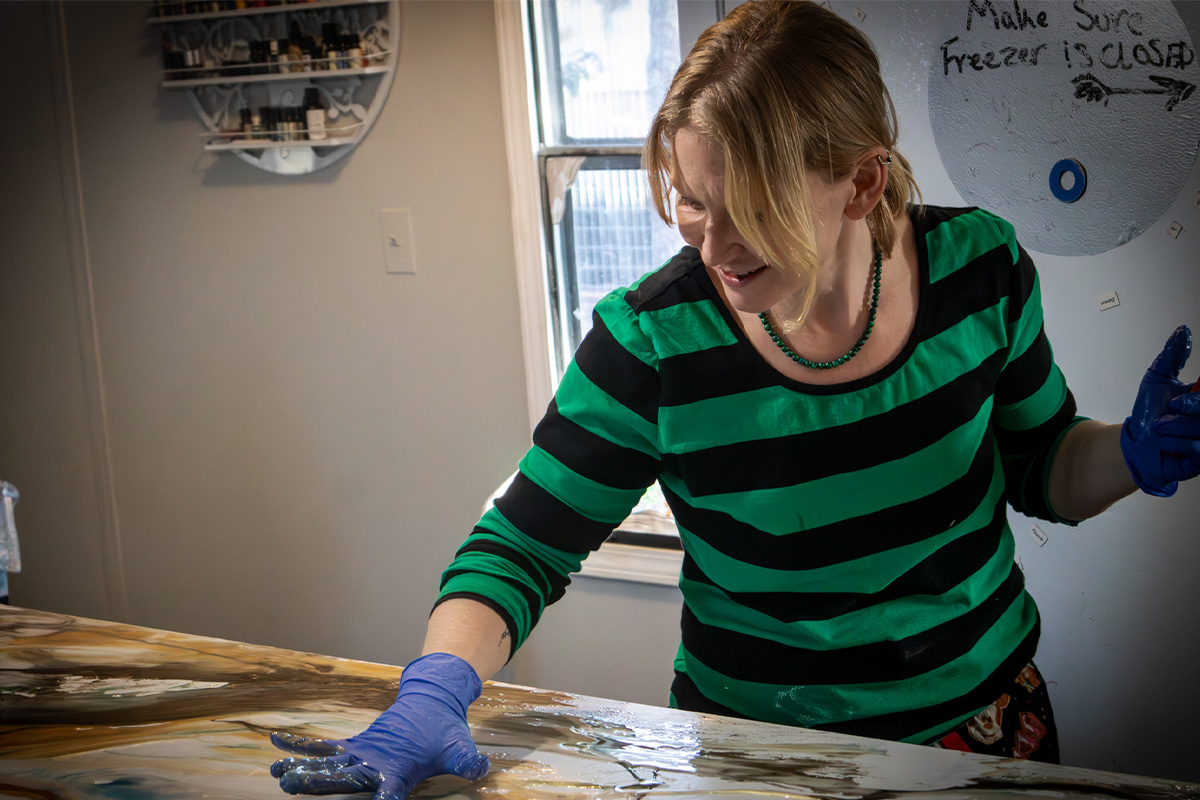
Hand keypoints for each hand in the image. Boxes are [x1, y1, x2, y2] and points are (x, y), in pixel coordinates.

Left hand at [270, 653, 489, 799]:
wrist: (435, 713)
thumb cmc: (446, 737)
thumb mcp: (459, 748)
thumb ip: (467, 760)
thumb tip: (481, 767)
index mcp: (399, 778)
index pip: (384, 798)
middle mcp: (374, 773)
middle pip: (341, 782)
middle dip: (315, 785)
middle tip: (289, 786)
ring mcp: (361, 759)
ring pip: (328, 767)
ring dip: (302, 770)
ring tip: (277, 774)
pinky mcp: (355, 745)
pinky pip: (324, 747)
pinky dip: (301, 745)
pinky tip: (277, 743)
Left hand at [1119, 325, 1199, 496]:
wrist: (1136, 443)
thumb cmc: (1149, 411)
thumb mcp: (1157, 378)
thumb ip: (1172, 355)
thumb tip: (1182, 330)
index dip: (1199, 398)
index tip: (1182, 400)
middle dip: (1189, 409)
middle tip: (1171, 408)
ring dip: (1175, 428)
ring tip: (1160, 428)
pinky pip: (1197, 450)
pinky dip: (1175, 445)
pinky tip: (1165, 444)